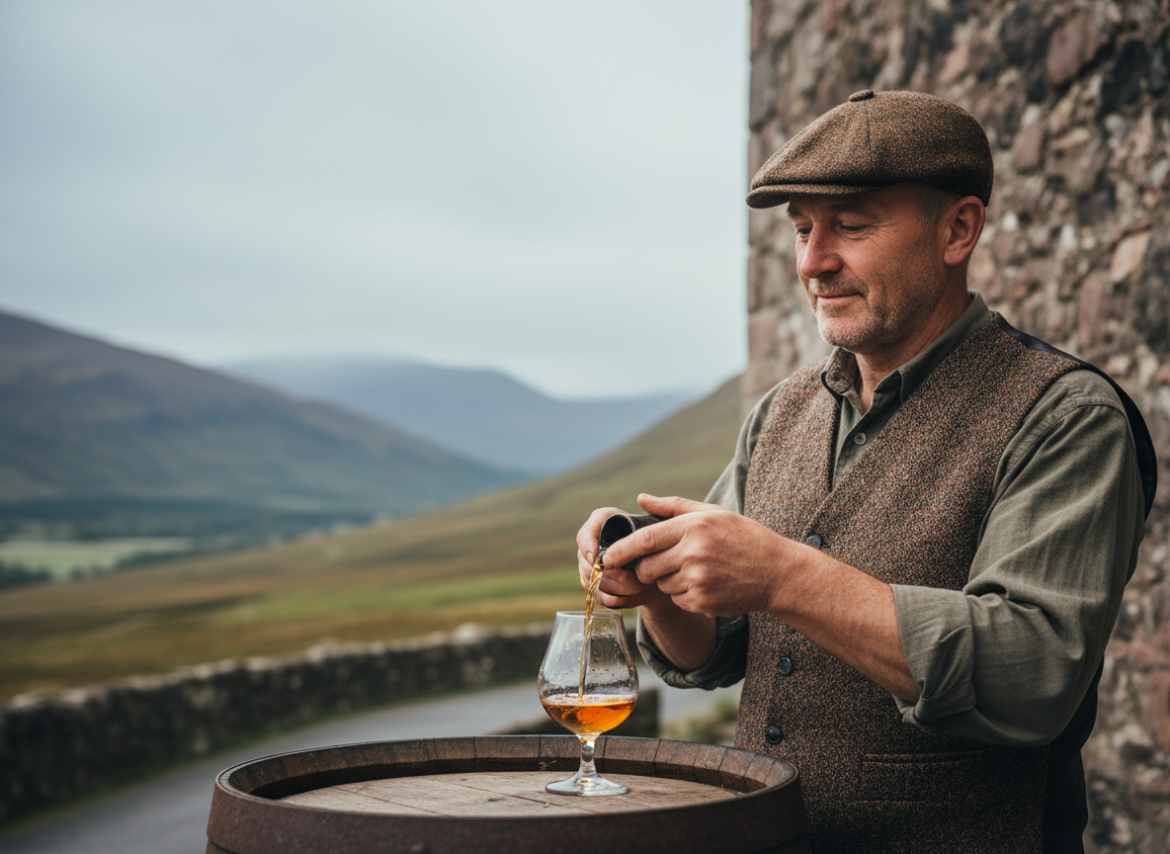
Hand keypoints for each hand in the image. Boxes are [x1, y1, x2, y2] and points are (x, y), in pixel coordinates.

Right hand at [575, 505, 662, 608]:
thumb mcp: (667, 522)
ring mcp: (594, 566)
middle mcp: (594, 543)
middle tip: (634, 580)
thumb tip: (641, 498)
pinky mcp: (602, 586)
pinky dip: (616, 600)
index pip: (585, 534)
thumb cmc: (667, 536)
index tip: (596, 559)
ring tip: (641, 587)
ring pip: (593, 583)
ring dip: (616, 589)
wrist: (668, 562)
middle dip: (608, 575)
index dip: (587, 546)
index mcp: (604, 521)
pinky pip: (601, 597)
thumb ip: (661, 507)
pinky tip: (630, 598)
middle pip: (586, 563)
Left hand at [602, 494, 792, 617]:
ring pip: (661, 584)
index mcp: (693, 527)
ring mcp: (698, 580)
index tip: (607, 556)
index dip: (620, 551)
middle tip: (661, 562)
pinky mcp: (703, 601)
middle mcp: (693, 553)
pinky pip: (677, 599)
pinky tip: (704, 583)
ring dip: (668, 580)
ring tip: (694, 569)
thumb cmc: (743, 538)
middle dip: (645, 567)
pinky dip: (683, 594)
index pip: (644, 541)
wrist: (776, 572)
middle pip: (646, 567)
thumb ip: (673, 506)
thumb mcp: (712, 513)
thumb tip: (641, 499)